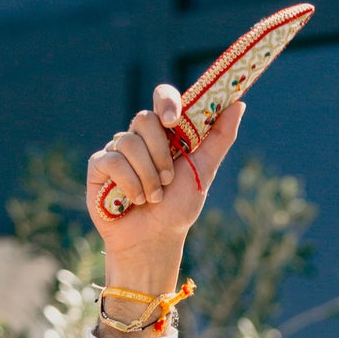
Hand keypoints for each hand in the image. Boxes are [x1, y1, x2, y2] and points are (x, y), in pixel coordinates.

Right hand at [86, 84, 244, 292]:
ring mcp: (118, 149)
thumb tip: (238, 104)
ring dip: (148, 176)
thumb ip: (220, 138)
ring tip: (153, 198)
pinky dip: (130, 185)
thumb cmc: (179, 207)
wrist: (155, 239)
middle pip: (145, 119)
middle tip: (168, 180)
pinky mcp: (100, 165)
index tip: (173, 120)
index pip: (163, 98)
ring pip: (129, 142)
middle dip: (161, 154)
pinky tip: (134, 201)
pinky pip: (113, 161)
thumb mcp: (204, 171)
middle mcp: (140, 137)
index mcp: (166, 133)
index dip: (166, 101)